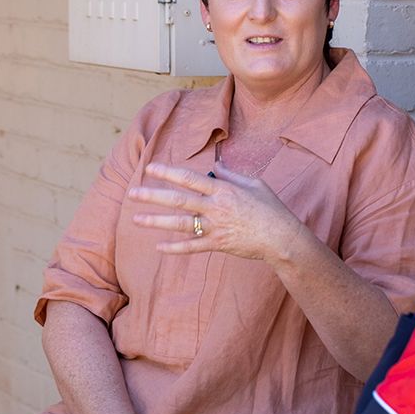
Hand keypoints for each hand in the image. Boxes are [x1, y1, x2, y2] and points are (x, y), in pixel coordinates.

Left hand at [129, 161, 304, 262]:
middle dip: (153, 196)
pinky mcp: (218, 244)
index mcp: (223, 190)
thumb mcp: (255, 184)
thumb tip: (216, 166)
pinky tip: (159, 247)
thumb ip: (232, 175)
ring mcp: (216, 227)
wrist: (281, 237)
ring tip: (136, 219)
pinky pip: (192, 246)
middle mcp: (215, 207)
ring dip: (157, 221)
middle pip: (179, 200)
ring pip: (180, 223)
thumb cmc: (271, 208)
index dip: (169, 173)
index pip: (190, 179)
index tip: (150, 168)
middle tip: (133, 193)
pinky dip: (175, 248)